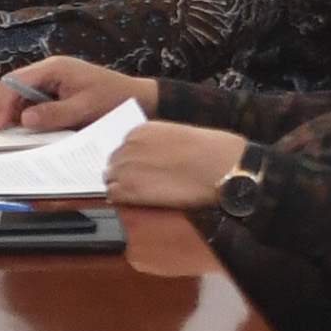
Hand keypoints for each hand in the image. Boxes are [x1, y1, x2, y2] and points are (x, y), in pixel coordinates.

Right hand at [0, 55, 159, 134]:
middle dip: (1, 107)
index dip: (2, 103)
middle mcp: (49, 70)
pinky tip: (22, 129)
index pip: (15, 81)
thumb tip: (24, 119)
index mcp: (54, 68)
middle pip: (13, 85)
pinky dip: (25, 114)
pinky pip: (33, 100)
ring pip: (20, 93)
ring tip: (4, 132)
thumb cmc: (113, 99)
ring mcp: (53, 80)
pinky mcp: (57, 90)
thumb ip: (53, 114)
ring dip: (11, 111)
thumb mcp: (83, 109)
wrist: (139, 97)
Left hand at [104, 119, 256, 211]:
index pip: (122, 146)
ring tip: (141, 191)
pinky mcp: (130, 189)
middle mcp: (128, 146)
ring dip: (121, 185)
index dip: (130, 159)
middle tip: (140, 182)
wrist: (220, 167)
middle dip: (123, 172)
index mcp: (140, 130)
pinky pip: (112, 195)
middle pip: (113, 163)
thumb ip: (155, 144)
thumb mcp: (176, 134)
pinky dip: (120, 198)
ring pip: (109, 179)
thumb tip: (148, 157)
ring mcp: (126, 167)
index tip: (139, 167)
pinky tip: (137, 200)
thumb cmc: (209, 150)